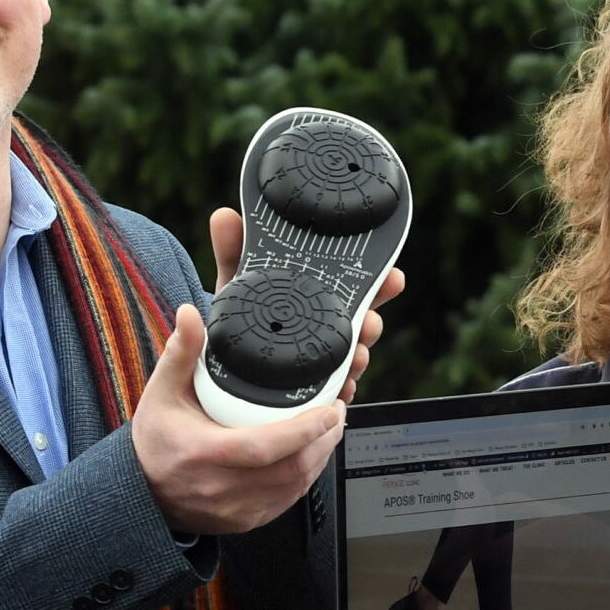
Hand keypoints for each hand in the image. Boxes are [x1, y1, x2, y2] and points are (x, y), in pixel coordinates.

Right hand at [132, 303, 343, 532]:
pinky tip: (313, 455)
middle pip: (291, 468)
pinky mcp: (247, 522)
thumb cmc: (155, 441)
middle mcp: (221, 488)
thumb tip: (190, 314)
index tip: (329, 408)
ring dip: (321, 456)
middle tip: (336, 410)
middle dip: (324, 439)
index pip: (264, 447)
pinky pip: (289, 500)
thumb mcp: (161, 393)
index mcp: (203, 453)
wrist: (142, 492)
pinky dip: (307, 476)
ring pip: (296, 486)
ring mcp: (237, 510)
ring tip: (330, 428)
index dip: (304, 430)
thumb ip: (181, 353)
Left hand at [208, 207, 403, 401]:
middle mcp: (323, 330)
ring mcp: (319, 361)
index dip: (376, 281)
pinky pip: (329, 393)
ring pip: (349, 360)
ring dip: (358, 359)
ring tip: (356, 358)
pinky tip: (339, 392)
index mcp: (313, 299)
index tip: (391, 277)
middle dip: (372, 324)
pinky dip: (337, 393)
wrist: (218, 359)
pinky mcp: (308, 390)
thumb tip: (224, 216)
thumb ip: (232, 251)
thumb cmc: (235, 315)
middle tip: (371, 322)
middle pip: (360, 325)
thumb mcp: (233, 282)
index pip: (353, 287)